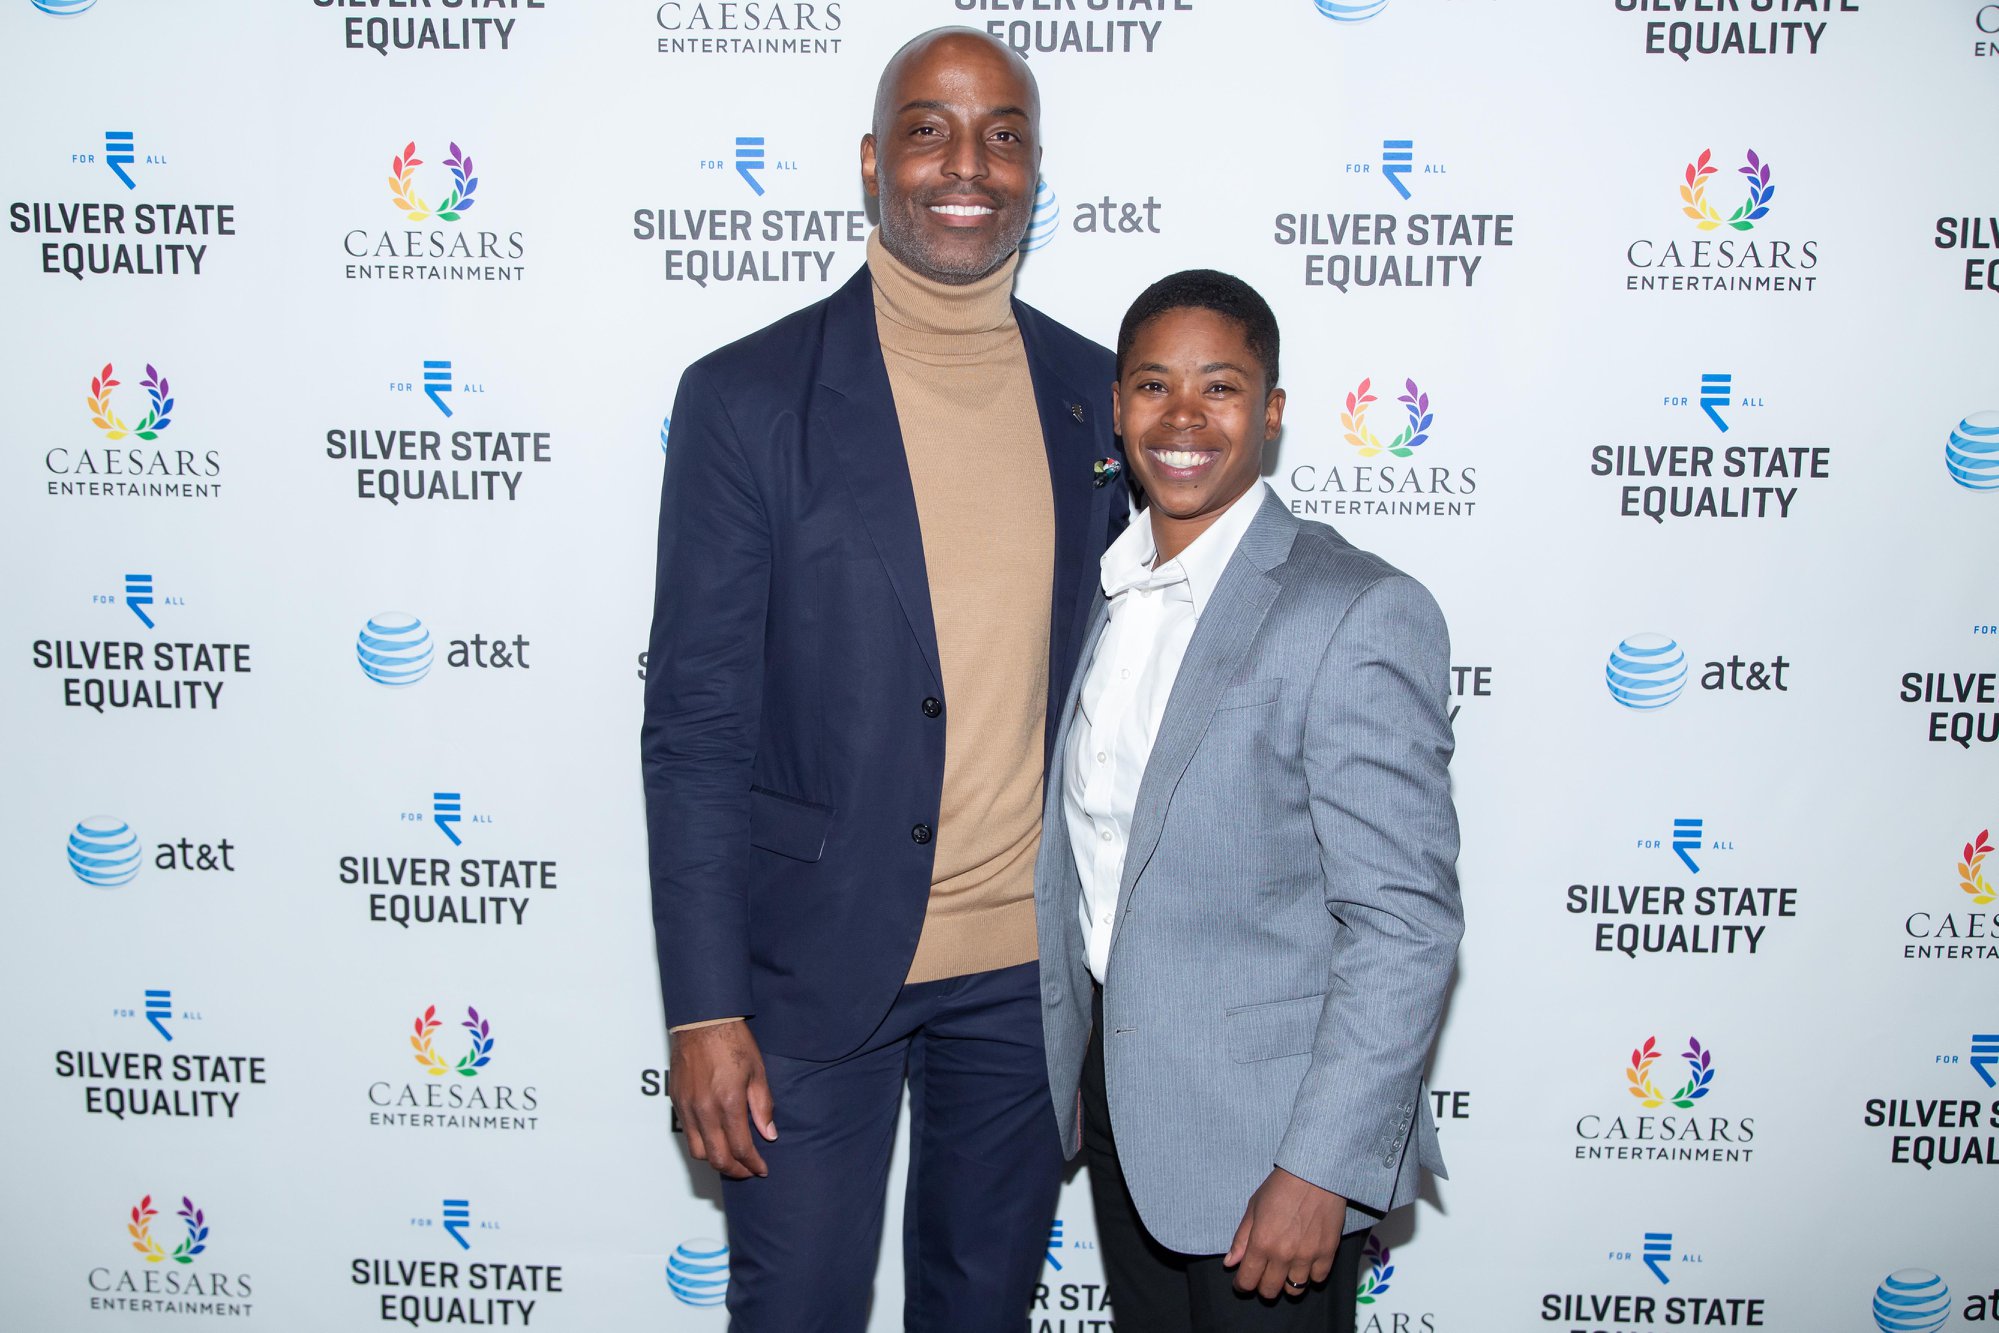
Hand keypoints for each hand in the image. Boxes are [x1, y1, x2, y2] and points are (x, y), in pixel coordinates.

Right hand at [669, 1020, 777, 1178]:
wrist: (702, 1021)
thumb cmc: (732, 1041)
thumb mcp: (757, 1072)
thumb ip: (762, 1106)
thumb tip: (768, 1133)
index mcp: (728, 1103)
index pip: (741, 1148)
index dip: (753, 1164)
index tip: (761, 1168)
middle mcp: (705, 1110)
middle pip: (717, 1158)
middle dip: (735, 1170)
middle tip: (748, 1170)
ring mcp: (687, 1107)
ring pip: (698, 1152)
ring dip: (716, 1160)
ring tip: (732, 1158)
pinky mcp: (676, 1102)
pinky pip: (687, 1134)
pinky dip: (702, 1144)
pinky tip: (715, 1139)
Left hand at [1223, 1167, 1347, 1298]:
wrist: (1315, 1174)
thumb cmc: (1280, 1187)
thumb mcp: (1253, 1208)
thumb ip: (1241, 1238)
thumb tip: (1229, 1263)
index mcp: (1261, 1243)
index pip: (1247, 1280)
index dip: (1242, 1284)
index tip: (1243, 1281)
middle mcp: (1283, 1255)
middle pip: (1270, 1291)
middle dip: (1262, 1286)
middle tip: (1264, 1274)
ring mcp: (1307, 1256)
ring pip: (1294, 1290)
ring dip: (1286, 1283)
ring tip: (1286, 1269)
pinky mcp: (1328, 1253)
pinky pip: (1317, 1279)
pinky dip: (1310, 1275)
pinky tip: (1306, 1263)